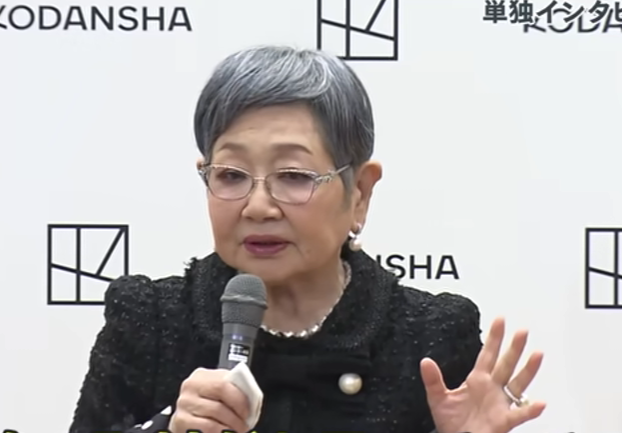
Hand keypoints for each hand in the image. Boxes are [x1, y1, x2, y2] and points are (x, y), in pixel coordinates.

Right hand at [168, 367, 249, 432]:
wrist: (189, 416)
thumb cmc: (209, 402)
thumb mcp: (220, 391)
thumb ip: (233, 390)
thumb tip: (252, 400)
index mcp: (202, 376)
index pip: (224, 385)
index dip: (240, 401)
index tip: (249, 411)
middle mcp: (190, 388)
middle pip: (219, 406)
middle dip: (236, 419)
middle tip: (244, 426)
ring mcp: (183, 406)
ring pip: (213, 422)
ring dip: (229, 430)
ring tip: (236, 431)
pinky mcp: (179, 422)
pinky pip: (206, 430)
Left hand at [421, 317, 545, 432]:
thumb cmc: (451, 423)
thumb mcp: (438, 398)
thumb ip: (433, 380)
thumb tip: (425, 361)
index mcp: (477, 380)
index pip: (487, 354)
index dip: (494, 337)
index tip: (500, 319)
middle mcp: (492, 388)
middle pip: (505, 364)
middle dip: (514, 347)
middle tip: (523, 330)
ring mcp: (500, 403)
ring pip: (518, 383)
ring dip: (528, 370)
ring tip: (537, 354)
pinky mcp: (503, 421)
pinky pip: (519, 414)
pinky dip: (530, 409)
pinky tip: (540, 402)